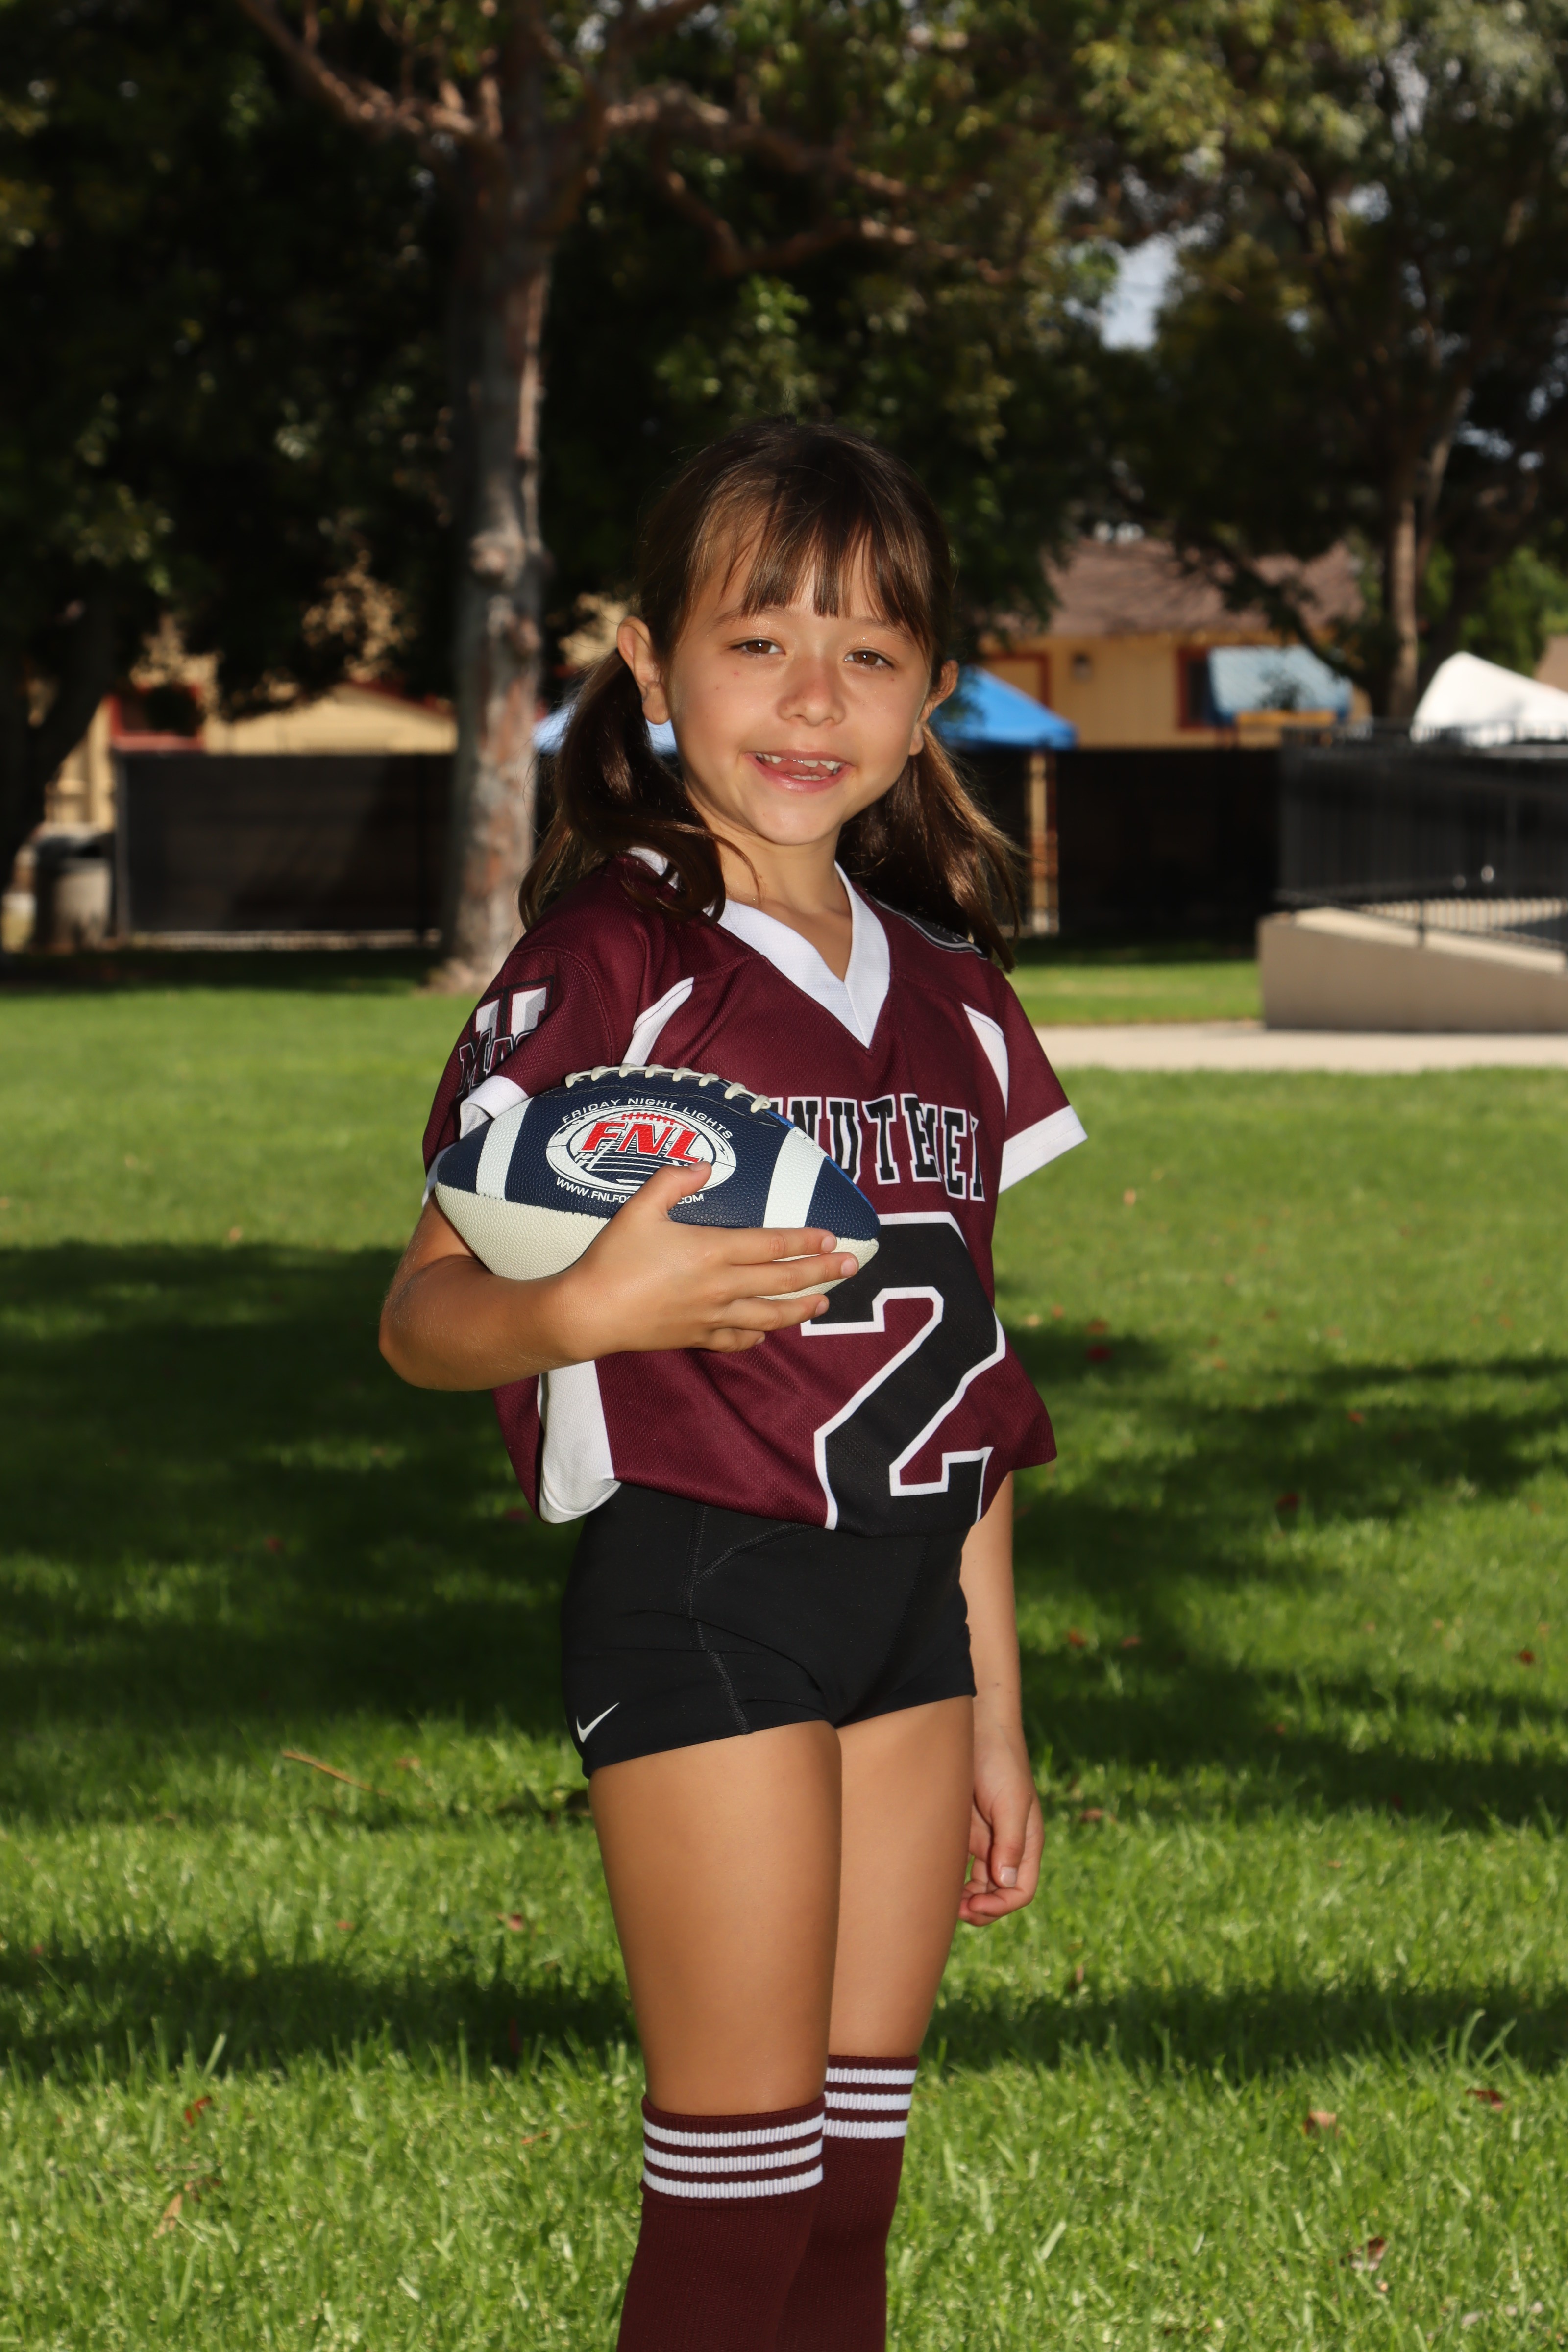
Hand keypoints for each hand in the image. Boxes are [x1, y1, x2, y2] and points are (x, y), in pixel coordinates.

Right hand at [546, 1161, 859, 1359]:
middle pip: (782, 1280)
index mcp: (712, 1250)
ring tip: (822, 1303)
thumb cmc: (613, 1257)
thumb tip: (704, 1163)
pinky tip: (766, 1333)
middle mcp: (721, 1286)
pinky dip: (757, 1336)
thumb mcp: (639, 1208)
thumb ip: (673, 1181)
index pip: (772, 1244)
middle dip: (820, 1273)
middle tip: (849, 1267)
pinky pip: (737, 1340)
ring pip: (768, 1315)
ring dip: (800, 1308)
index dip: (805, 1240)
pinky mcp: (696, 1338)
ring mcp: (711, 1316)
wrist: (589, 1313)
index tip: (831, 1238)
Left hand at [958, 1708, 1042, 1926]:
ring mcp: (985, 1839)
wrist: (978, 1728)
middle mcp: (1006, 1846)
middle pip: (997, 1893)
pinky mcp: (963, 1829)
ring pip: (977, 1883)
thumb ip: (1011, 1842)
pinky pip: (960, 1864)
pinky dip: (952, 1879)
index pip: (1020, 1890)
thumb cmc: (1001, 1761)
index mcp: (1026, 1843)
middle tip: (956, 1910)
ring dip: (965, 1898)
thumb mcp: (1011, 1801)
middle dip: (980, 1908)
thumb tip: (1006, 1882)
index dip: (1000, 1905)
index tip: (974, 1905)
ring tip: (943, 1902)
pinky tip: (935, 1881)